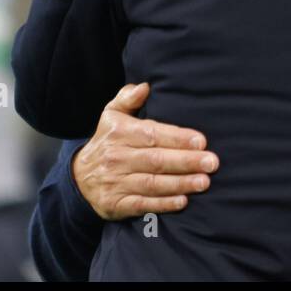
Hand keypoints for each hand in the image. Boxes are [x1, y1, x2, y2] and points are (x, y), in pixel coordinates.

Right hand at [70, 83, 218, 219]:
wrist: (79, 177)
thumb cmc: (107, 141)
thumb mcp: (111, 115)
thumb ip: (127, 98)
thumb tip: (145, 87)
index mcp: (119, 133)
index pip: (152, 134)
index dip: (177, 138)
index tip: (201, 141)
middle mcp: (116, 157)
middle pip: (155, 160)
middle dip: (186, 161)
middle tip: (212, 162)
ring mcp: (115, 182)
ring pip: (152, 183)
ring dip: (180, 183)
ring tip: (204, 182)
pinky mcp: (115, 203)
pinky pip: (142, 204)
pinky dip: (163, 204)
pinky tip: (183, 201)